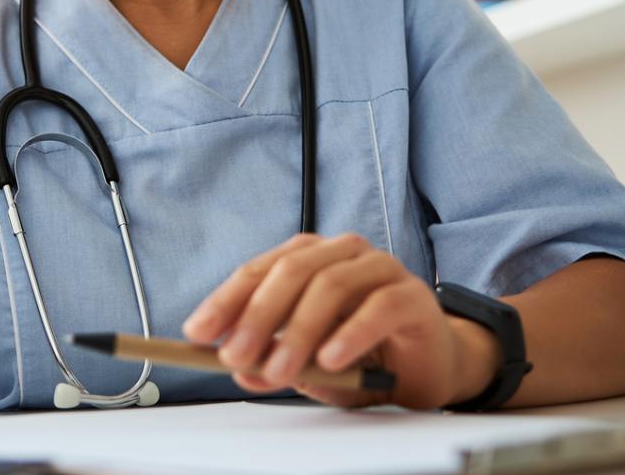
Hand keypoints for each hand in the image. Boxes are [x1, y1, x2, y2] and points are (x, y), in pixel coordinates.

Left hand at [180, 232, 496, 409]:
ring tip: (280, 369)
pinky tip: (330, 359)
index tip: (198, 332)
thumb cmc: (362, 356)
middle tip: (235, 356)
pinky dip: (351, 333)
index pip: (259, 271)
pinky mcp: (412, 295)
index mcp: (309, 259)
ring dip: (299, 331)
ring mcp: (380, 268)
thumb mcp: (307, 365)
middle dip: (257, 316)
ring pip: (330, 285)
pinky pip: (378, 307)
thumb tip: (240, 370)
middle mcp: (342, 254)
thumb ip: (275, 362)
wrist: (426, 366)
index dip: (226, 300)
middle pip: (291, 271)